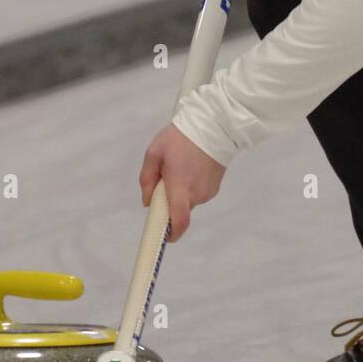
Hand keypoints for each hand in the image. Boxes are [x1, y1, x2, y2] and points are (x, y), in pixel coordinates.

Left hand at [139, 123, 226, 241]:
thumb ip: (146, 179)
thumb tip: (147, 201)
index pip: (179, 221)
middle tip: (165, 178)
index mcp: (180, 186)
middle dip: (169, 200)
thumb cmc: (181, 136)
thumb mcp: (154, 152)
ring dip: (180, 191)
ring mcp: (208, 191)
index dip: (171, 234)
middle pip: (179, 209)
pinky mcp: (215, 187)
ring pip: (188, 200)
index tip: (164, 237)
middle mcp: (196, 193)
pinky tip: (192, 166)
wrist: (215, 124)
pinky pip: (197, 193)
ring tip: (181, 166)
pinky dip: (191, 185)